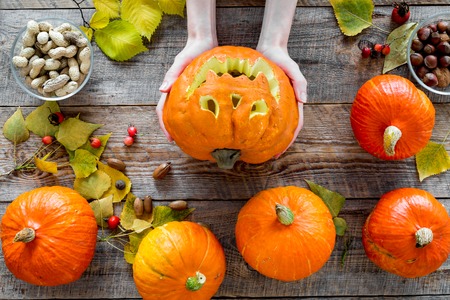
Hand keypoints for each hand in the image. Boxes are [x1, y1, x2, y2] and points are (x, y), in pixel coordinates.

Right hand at [157, 0, 217, 141]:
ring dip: (181, 125)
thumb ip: (172, 74)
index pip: (162, 110)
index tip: (170, 138)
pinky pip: (191, 106)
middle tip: (179, 142)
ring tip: (188, 137)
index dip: (164, 125)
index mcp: (171, 88)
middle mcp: (176, 92)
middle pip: (169, 114)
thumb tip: (162, 90)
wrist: (204, 42)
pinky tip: (200, 124)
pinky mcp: (195, 90)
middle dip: (171, 129)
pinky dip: (192, 117)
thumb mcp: (181, 62)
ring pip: (179, 112)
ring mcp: (185, 92)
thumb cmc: (192, 51)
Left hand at [256, 0, 306, 157]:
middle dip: (280, 143)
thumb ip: (300, 83)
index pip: (296, 125)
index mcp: (294, 101)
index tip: (281, 150)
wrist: (269, 49)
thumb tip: (304, 101)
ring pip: (275, 124)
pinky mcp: (265, 99)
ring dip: (271, 137)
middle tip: (272, 156)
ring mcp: (276, 103)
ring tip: (262, 150)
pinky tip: (253, 133)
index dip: (290, 139)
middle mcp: (286, 104)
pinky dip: (261, 125)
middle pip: (286, 129)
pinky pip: (264, 115)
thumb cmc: (282, 59)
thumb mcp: (293, 69)